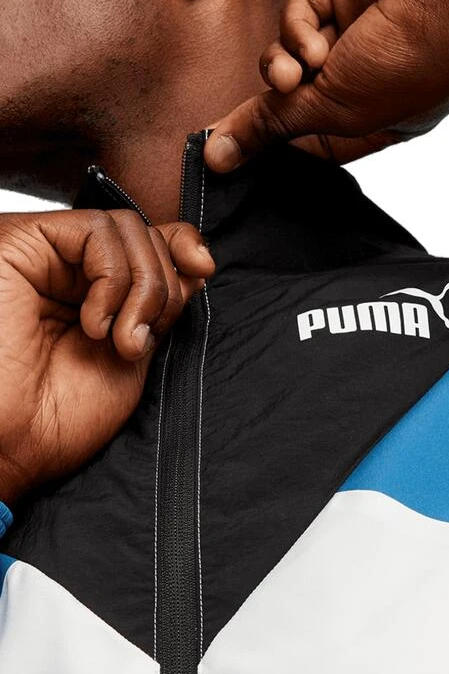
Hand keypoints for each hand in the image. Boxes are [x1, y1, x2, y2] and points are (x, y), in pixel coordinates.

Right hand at [0, 209, 214, 504]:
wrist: (13, 445)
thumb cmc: (62, 416)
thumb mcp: (136, 352)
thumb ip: (162, 304)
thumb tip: (196, 262)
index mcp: (90, 291)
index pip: (149, 242)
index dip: (182, 247)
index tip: (203, 270)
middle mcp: (64, 267)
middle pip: (145, 235)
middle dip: (162, 289)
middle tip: (137, 342)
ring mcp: (42, 254)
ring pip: (127, 228)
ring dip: (143, 290)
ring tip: (119, 341)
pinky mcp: (19, 242)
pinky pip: (96, 230)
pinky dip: (113, 278)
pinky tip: (94, 324)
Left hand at [204, 0, 448, 167]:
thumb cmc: (408, 69)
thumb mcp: (331, 110)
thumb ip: (271, 127)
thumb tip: (218, 158)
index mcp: (370, 123)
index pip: (311, 141)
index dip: (282, 142)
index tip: (251, 146)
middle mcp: (358, 83)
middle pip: (293, 96)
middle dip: (281, 97)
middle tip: (288, 90)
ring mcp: (349, 39)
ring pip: (288, 54)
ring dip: (285, 63)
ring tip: (300, 69)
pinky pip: (299, 12)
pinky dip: (298, 28)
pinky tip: (315, 39)